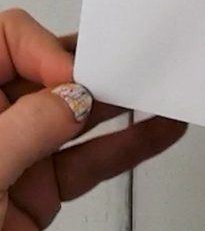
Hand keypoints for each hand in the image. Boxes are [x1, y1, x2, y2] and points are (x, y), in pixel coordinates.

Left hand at [0, 9, 185, 230]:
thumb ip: (28, 126)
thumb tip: (75, 96)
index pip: (7, 40)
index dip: (45, 49)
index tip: (74, 77)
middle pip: (50, 73)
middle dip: (96, 69)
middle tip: (136, 65)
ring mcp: (17, 154)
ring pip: (78, 117)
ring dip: (124, 105)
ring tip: (163, 91)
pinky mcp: (40, 190)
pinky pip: (91, 160)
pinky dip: (128, 146)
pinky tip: (159, 131)